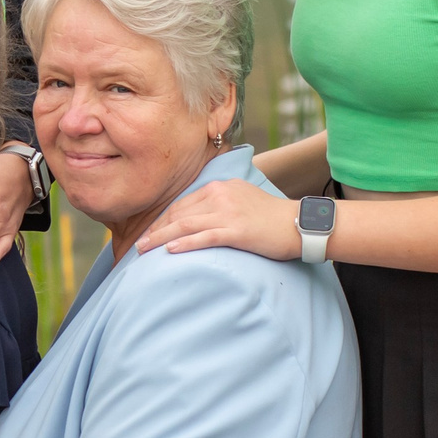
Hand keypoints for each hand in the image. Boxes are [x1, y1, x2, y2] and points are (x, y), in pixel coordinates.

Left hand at [133, 179, 301, 260]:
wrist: (299, 224)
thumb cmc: (270, 218)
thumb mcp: (241, 200)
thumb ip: (219, 205)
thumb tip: (195, 220)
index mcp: (219, 187)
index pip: (181, 204)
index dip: (161, 220)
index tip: (148, 233)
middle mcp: (220, 196)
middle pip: (178, 214)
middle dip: (156, 230)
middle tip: (138, 246)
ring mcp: (228, 212)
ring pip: (185, 225)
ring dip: (160, 238)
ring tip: (143, 250)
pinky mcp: (237, 230)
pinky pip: (204, 236)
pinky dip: (184, 243)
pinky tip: (169, 250)